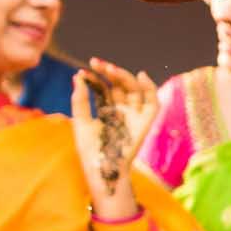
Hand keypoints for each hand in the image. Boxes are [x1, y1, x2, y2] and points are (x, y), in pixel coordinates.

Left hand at [72, 60, 158, 219]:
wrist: (101, 167)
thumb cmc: (89, 149)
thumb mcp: (80, 121)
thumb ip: (80, 99)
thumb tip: (78, 77)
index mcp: (107, 111)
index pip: (103, 88)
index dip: (94, 78)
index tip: (83, 72)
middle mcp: (122, 111)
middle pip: (120, 85)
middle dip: (109, 73)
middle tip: (96, 63)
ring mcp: (134, 116)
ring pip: (134, 90)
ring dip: (124, 77)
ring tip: (111, 69)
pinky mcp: (145, 122)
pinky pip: (153, 104)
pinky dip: (151, 89)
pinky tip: (141, 76)